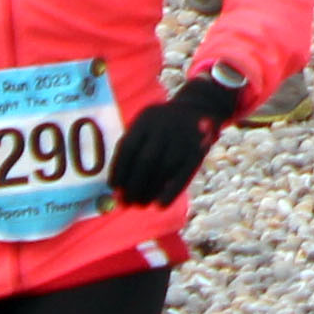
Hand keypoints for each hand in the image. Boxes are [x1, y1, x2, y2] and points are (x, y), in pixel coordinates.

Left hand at [109, 69, 248, 208]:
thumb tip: (116, 189)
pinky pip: (183, 175)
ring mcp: (183, 137)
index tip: (114, 189)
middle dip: (133, 186)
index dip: (119, 170)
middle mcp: (165, 125)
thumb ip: (133, 151)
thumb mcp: (146, 127)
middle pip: (145, 161)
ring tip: (140, 205)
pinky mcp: (198, 150)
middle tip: (126, 203)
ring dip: (149, 191)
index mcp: (147, 118)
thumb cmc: (163, 127)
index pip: (128, 147)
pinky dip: (170, 193)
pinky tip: (159, 205)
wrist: (199, 108)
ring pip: (163, 169)